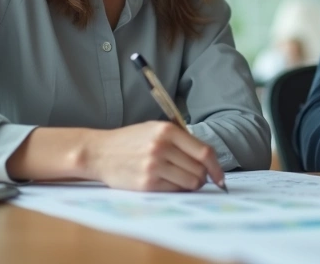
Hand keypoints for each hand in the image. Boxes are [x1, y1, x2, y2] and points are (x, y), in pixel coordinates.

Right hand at [82, 121, 224, 191]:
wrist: (99, 152)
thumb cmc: (130, 141)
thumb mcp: (155, 129)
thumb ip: (180, 139)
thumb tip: (207, 160)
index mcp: (167, 131)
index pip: (204, 152)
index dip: (216, 167)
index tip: (220, 176)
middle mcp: (162, 147)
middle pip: (199, 169)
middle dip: (203, 176)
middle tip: (198, 178)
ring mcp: (153, 166)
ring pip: (190, 182)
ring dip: (191, 185)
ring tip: (182, 181)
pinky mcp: (146, 184)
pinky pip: (174, 191)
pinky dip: (176, 190)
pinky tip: (168, 184)